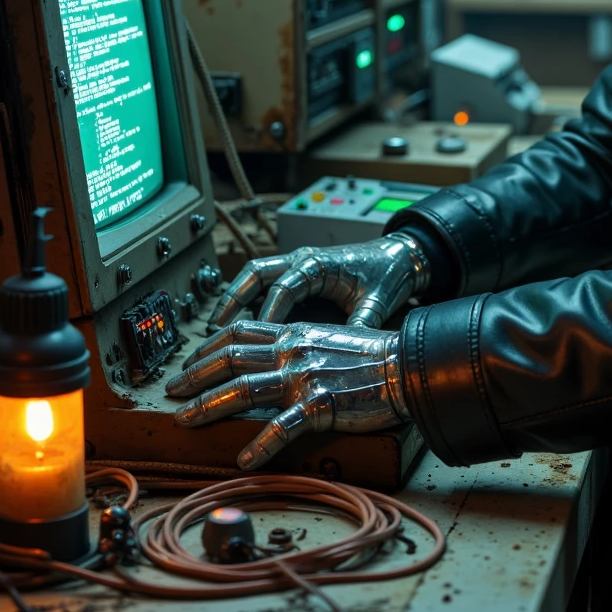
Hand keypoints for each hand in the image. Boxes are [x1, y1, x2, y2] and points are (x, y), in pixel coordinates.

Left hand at [166, 320, 408, 469]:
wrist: (407, 366)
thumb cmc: (374, 356)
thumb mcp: (328, 338)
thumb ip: (299, 346)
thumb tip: (273, 359)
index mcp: (293, 333)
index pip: (238, 334)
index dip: (207, 348)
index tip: (188, 364)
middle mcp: (292, 351)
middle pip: (229, 359)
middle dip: (193, 376)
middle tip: (171, 392)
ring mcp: (303, 378)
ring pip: (242, 390)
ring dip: (207, 406)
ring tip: (184, 421)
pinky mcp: (320, 405)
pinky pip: (281, 428)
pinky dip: (260, 445)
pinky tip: (244, 460)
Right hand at [209, 230, 430, 329]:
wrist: (398, 255)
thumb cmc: (387, 274)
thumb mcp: (377, 301)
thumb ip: (361, 326)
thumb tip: (347, 356)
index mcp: (320, 263)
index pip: (284, 288)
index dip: (269, 315)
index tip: (257, 341)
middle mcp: (303, 259)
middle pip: (256, 273)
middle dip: (233, 299)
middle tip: (214, 329)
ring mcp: (297, 263)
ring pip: (254, 275)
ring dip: (233, 298)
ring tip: (213, 328)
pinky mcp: (298, 272)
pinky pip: (265, 283)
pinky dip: (247, 300)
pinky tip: (237, 325)